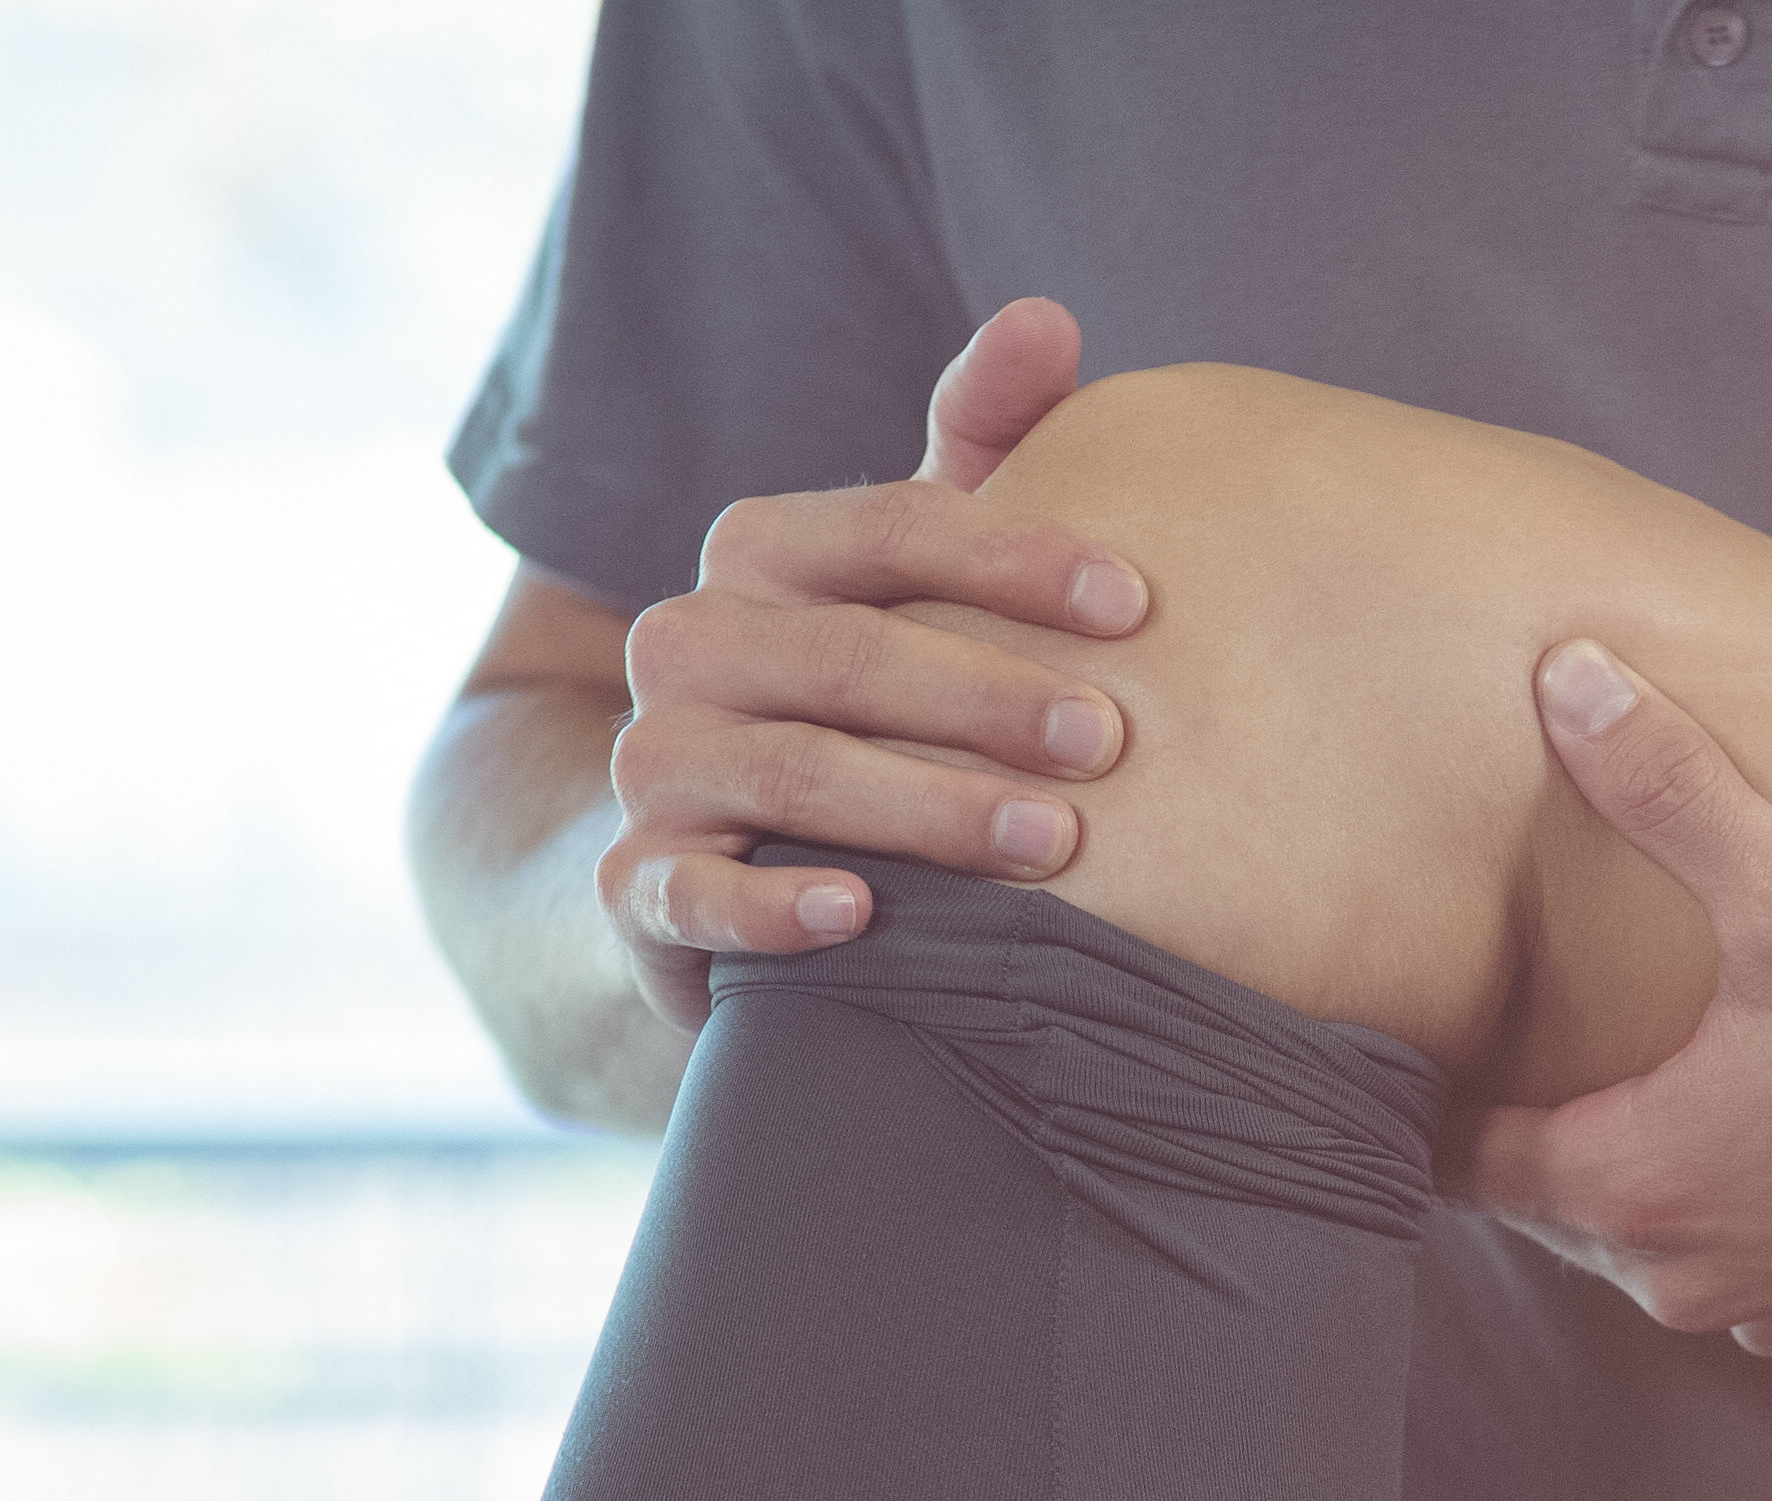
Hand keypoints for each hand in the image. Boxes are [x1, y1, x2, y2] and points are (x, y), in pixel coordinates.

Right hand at [598, 295, 1152, 987]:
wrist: (720, 840)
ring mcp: (652, 764)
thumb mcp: (920, 566)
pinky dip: (769, 906)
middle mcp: (685, 642)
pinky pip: (687, 893)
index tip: (1137, 604)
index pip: (893, 528)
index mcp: (761, 551)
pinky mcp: (634, 885)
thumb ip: (980, 444)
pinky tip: (860, 914)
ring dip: (925, 809)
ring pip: (789, 774)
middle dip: (986, 697)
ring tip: (1051, 845)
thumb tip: (1048, 316)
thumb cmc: (867, 690)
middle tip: (1111, 744)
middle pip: (847, 656)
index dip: (1016, 557)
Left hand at [1468, 639, 1771, 1354]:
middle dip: (1541, 1117)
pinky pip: (1749, 1261)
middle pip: (1549, 1198)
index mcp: (1628, 1184)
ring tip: (1657, 1069)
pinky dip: (1743, 1204)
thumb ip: (1670, 787)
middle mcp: (1677, 1273)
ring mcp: (1764, 1306)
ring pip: (1651, 1235)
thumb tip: (1570, 679)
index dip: (1434, 1088)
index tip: (1437, 1028)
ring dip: (1647, 1163)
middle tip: (1536, 1028)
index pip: (1459, 1156)